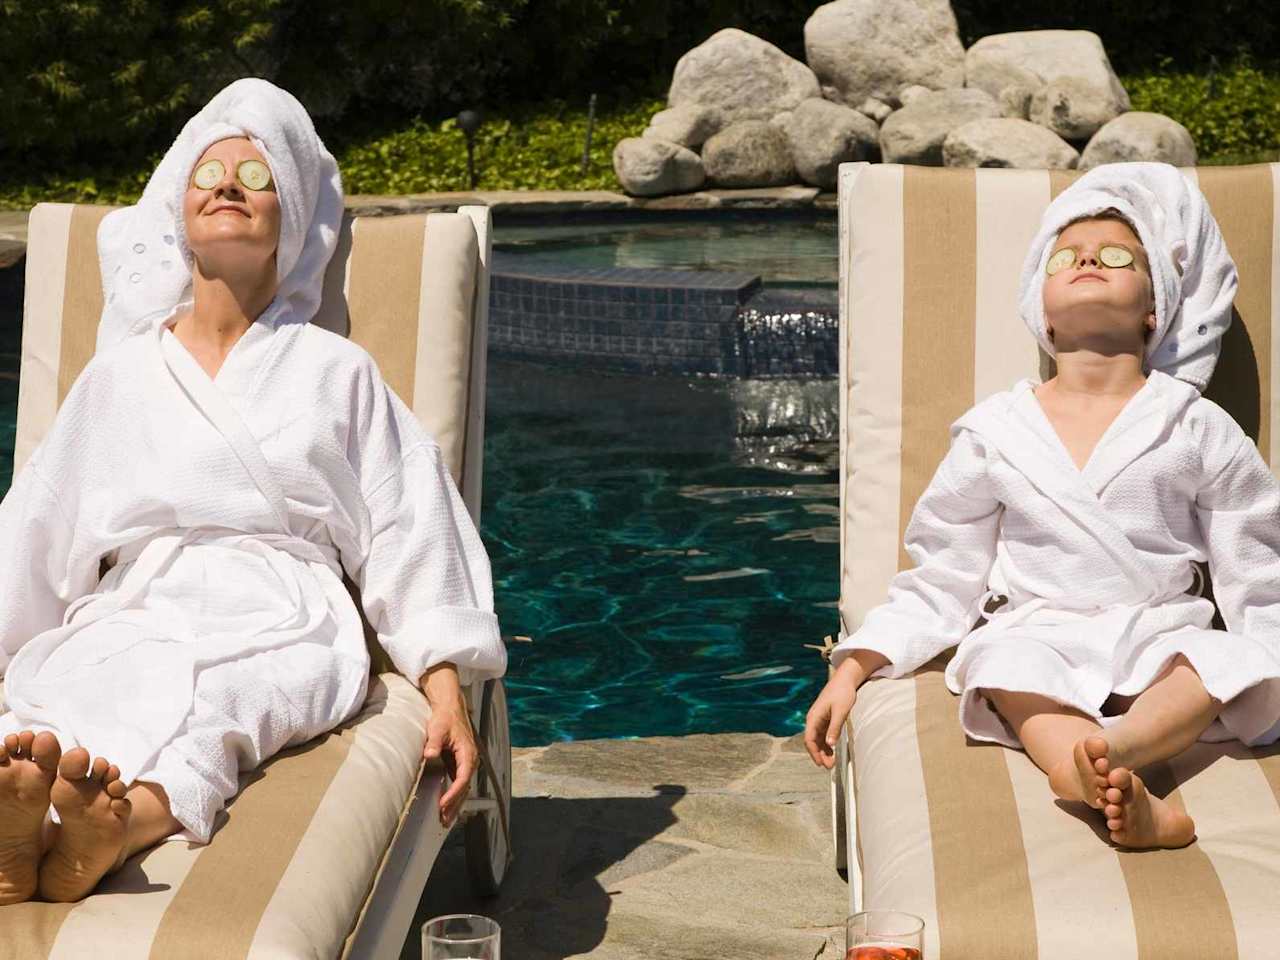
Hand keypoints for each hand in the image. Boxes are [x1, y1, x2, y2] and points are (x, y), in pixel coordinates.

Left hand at [420, 662, 477, 826]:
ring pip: (463, 788)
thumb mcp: (438, 728)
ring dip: (455, 804)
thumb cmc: (445, 717)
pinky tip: (446, 807)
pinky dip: (453, 796)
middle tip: (443, 820)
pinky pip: (459, 784)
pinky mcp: (459, 764)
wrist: (450, 707)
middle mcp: (470, 760)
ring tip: (445, 820)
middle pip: (465, 788)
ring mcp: (466, 763)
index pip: (463, 778)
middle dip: (454, 805)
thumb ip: (434, 742)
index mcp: (468, 753)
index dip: (453, 792)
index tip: (442, 803)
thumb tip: (429, 754)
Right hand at [803, 650, 887, 768]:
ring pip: (818, 738)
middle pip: (812, 741)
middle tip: (829, 767)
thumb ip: (835, 728)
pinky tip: (832, 750)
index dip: (814, 753)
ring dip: (823, 750)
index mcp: (814, 717)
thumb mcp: (840, 712)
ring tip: (831, 762)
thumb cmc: (843, 693)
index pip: (809, 739)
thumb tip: (830, 745)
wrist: (846, 679)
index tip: (821, 764)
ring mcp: (819, 718)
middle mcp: (813, 718)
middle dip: (819, 754)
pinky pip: (823, 734)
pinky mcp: (825, 717)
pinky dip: (826, 743)